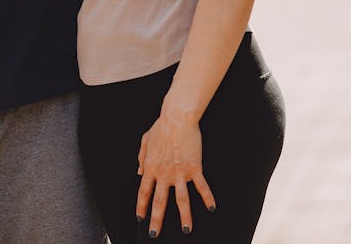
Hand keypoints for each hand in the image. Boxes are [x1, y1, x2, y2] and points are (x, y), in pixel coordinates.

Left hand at [136, 112, 215, 237]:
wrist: (177, 118)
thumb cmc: (161, 127)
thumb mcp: (145, 141)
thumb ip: (141, 157)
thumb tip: (139, 172)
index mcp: (150, 167)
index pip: (143, 192)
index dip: (141, 206)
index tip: (140, 218)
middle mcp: (163, 173)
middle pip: (159, 201)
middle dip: (156, 220)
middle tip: (154, 234)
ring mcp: (179, 172)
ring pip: (181, 200)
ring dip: (184, 217)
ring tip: (186, 231)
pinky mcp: (194, 168)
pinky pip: (201, 187)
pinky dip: (207, 198)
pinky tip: (212, 208)